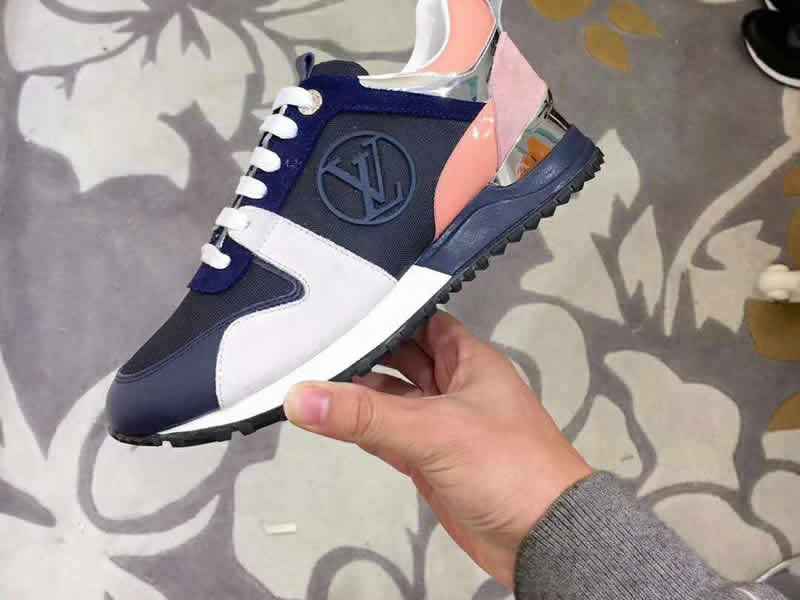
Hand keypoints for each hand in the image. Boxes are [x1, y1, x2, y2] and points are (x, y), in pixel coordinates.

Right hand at [284, 311, 590, 587]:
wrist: (543, 538)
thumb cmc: (505, 464)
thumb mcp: (433, 429)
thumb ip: (365, 414)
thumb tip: (300, 396)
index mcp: (468, 359)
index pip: (420, 320)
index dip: (386, 311)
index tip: (340, 304)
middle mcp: (454, 384)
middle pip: (401, 358)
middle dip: (365, 351)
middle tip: (315, 339)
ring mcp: (441, 422)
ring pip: (393, 397)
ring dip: (359, 392)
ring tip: (311, 376)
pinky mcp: (429, 458)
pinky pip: (389, 433)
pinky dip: (364, 427)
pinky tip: (333, 418)